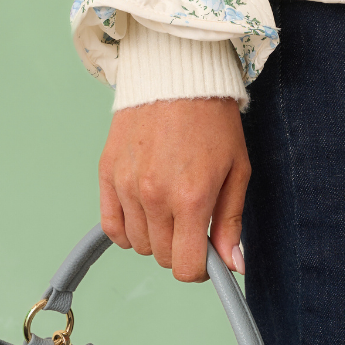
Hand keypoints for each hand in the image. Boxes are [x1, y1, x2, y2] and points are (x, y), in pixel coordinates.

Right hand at [99, 97, 249, 282]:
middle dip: (178, 250)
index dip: (198, 270)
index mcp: (191, 198)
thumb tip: (232, 266)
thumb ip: (231, 223)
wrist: (176, 74)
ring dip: (154, 237)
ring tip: (168, 209)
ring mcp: (127, 186)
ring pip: (138, 244)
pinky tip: (143, 215)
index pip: (185, 267)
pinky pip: (112, 227)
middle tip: (189, 225)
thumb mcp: (237, 171)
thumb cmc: (212, 121)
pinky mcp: (108, 174)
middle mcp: (155, 196)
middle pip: (161, 257)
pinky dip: (127, 230)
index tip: (203, 258)